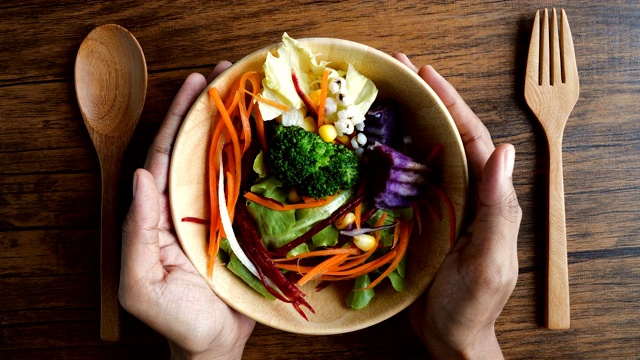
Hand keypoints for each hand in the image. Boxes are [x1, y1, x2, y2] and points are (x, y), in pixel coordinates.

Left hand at [119, 62, 255, 359]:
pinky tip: (272, 140)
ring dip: (233, 127)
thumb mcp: (141, 281)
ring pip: (222, 162)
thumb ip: (136, 231)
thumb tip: (142, 175)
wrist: (212, 343)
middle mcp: (186, 204)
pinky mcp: (243, 225)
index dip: (178, 118)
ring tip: (249, 94)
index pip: (165, 154)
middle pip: (194, 148)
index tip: (196, 86)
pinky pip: (249, 188)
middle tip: (226, 74)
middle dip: (206, 110)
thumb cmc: (173, 318)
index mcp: (159, 212)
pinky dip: (258, 161)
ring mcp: (216, 213)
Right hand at [394, 54, 521, 358]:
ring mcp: (442, 205)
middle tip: (398, 71)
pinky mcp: (420, 218)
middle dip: (428, 102)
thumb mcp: (488, 262)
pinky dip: (391, 158)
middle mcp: (466, 194)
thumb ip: (498, 211)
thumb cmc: (471, 305)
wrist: (450, 337)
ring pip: (425, 154)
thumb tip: (505, 151)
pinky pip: (406, 181)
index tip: (427, 75)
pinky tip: (371, 145)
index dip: (452, 104)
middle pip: (448, 138)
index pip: (473, 139)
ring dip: (407, 124)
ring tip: (382, 97)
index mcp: (487, 199)